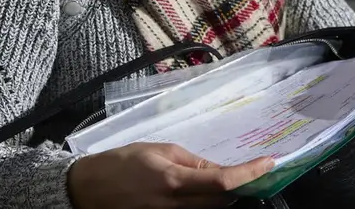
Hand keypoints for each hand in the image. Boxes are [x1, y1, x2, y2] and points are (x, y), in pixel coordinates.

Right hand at [68, 142, 274, 208]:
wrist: (85, 189)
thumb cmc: (123, 163)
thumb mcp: (160, 151)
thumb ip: (193, 163)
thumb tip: (220, 170)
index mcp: (173, 181)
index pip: (222, 181)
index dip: (249, 174)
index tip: (269, 163)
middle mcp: (172, 207)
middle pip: (221, 204)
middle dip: (241, 189)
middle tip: (255, 173)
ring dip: (224, 201)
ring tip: (234, 185)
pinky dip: (204, 208)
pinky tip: (208, 198)